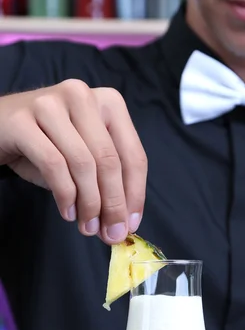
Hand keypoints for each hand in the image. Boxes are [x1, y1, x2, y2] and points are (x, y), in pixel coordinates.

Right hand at [0, 80, 146, 243]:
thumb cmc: (48, 143)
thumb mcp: (85, 157)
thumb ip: (106, 183)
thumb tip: (122, 223)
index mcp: (109, 102)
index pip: (133, 155)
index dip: (135, 195)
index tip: (131, 225)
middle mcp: (83, 95)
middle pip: (110, 160)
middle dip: (114, 204)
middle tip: (111, 234)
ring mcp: (52, 104)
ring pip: (83, 163)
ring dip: (89, 203)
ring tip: (87, 226)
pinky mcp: (23, 120)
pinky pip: (54, 165)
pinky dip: (65, 194)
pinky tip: (68, 212)